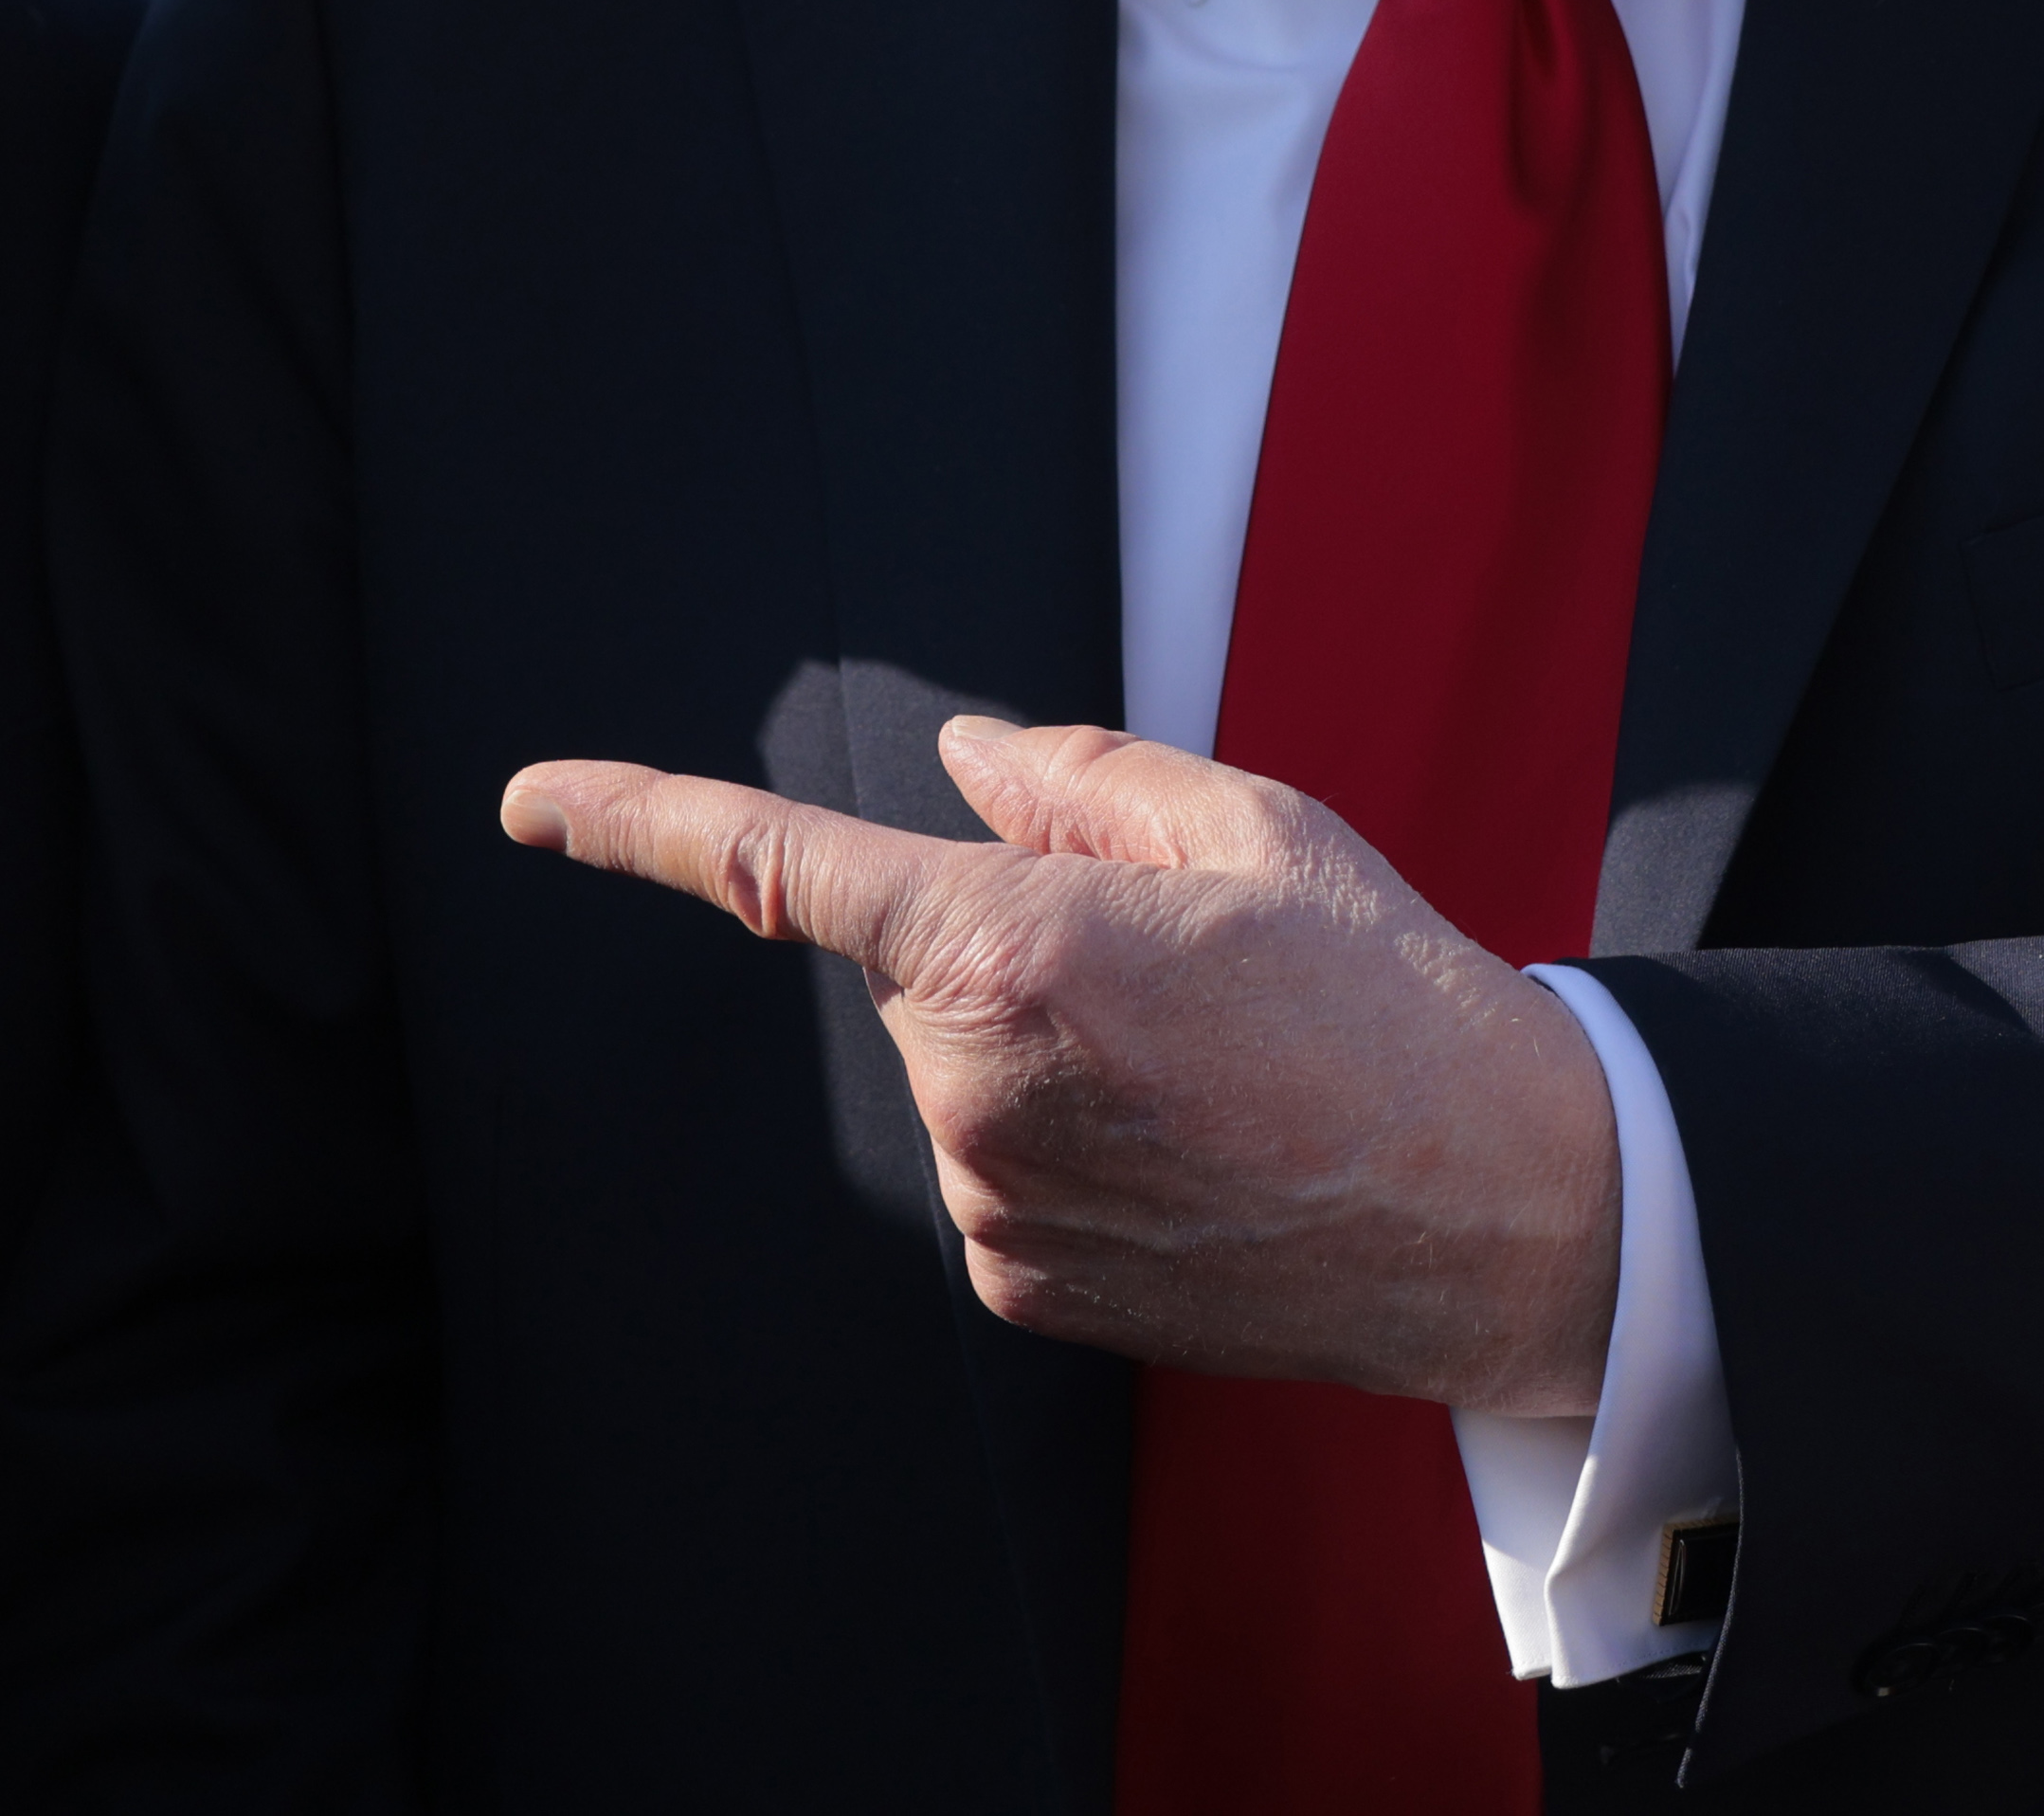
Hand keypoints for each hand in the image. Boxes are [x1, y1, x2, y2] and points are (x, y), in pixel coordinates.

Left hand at [500, 717, 1619, 1414]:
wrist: (1512, 1213)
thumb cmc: (1393, 995)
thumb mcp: (1249, 830)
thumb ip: (1075, 780)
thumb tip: (960, 756)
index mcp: (1012, 947)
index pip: (771, 871)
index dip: (633, 823)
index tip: (531, 806)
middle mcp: (973, 1087)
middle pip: (916, 966)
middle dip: (1007, 941)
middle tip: (1179, 972)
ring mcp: (994, 1203)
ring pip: (956, 1071)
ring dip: (1041, 1047)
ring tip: (1215, 1070)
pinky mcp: (1024, 1287)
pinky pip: (993, 1171)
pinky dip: (1063, 1142)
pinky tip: (1193, 1151)